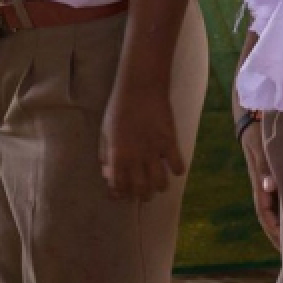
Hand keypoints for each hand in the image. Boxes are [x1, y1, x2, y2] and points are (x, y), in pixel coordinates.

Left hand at [101, 83, 183, 200]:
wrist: (140, 87)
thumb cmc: (119, 108)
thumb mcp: (104, 131)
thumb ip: (105, 154)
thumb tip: (107, 173)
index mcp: (117, 156)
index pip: (119, 186)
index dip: (120, 193)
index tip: (122, 193)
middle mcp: (136, 158)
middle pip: (141, 190)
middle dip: (141, 195)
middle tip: (142, 192)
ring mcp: (155, 152)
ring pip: (160, 184)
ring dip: (159, 187)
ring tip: (157, 184)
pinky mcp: (170, 143)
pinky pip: (178, 167)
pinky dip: (177, 171)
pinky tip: (172, 166)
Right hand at [239, 118, 281, 248]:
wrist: (253, 117)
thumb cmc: (258, 133)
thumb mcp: (260, 148)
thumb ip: (265, 167)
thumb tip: (268, 187)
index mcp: (259, 184)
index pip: (264, 213)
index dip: (273, 230)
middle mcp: (263, 187)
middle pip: (268, 217)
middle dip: (278, 235)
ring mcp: (268, 183)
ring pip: (274, 209)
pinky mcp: (274, 177)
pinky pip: (280, 199)